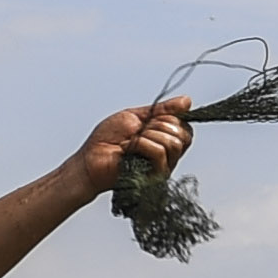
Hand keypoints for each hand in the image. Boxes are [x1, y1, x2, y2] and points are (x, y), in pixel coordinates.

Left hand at [80, 98, 196, 188]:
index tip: (149, 120)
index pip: (185, 127)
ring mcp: (163, 168)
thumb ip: (162, 110)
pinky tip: (128, 150)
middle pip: (182, 134)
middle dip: (157, 125)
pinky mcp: (155, 177)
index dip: (170, 118)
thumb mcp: (136, 116)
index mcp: (166, 142)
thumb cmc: (106, 140)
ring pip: (172, 143)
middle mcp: (169, 156)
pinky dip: (141, 145)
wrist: (90, 159)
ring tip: (131, 142)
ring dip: (147, 136)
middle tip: (138, 132)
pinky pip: (159, 152)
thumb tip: (187, 101)